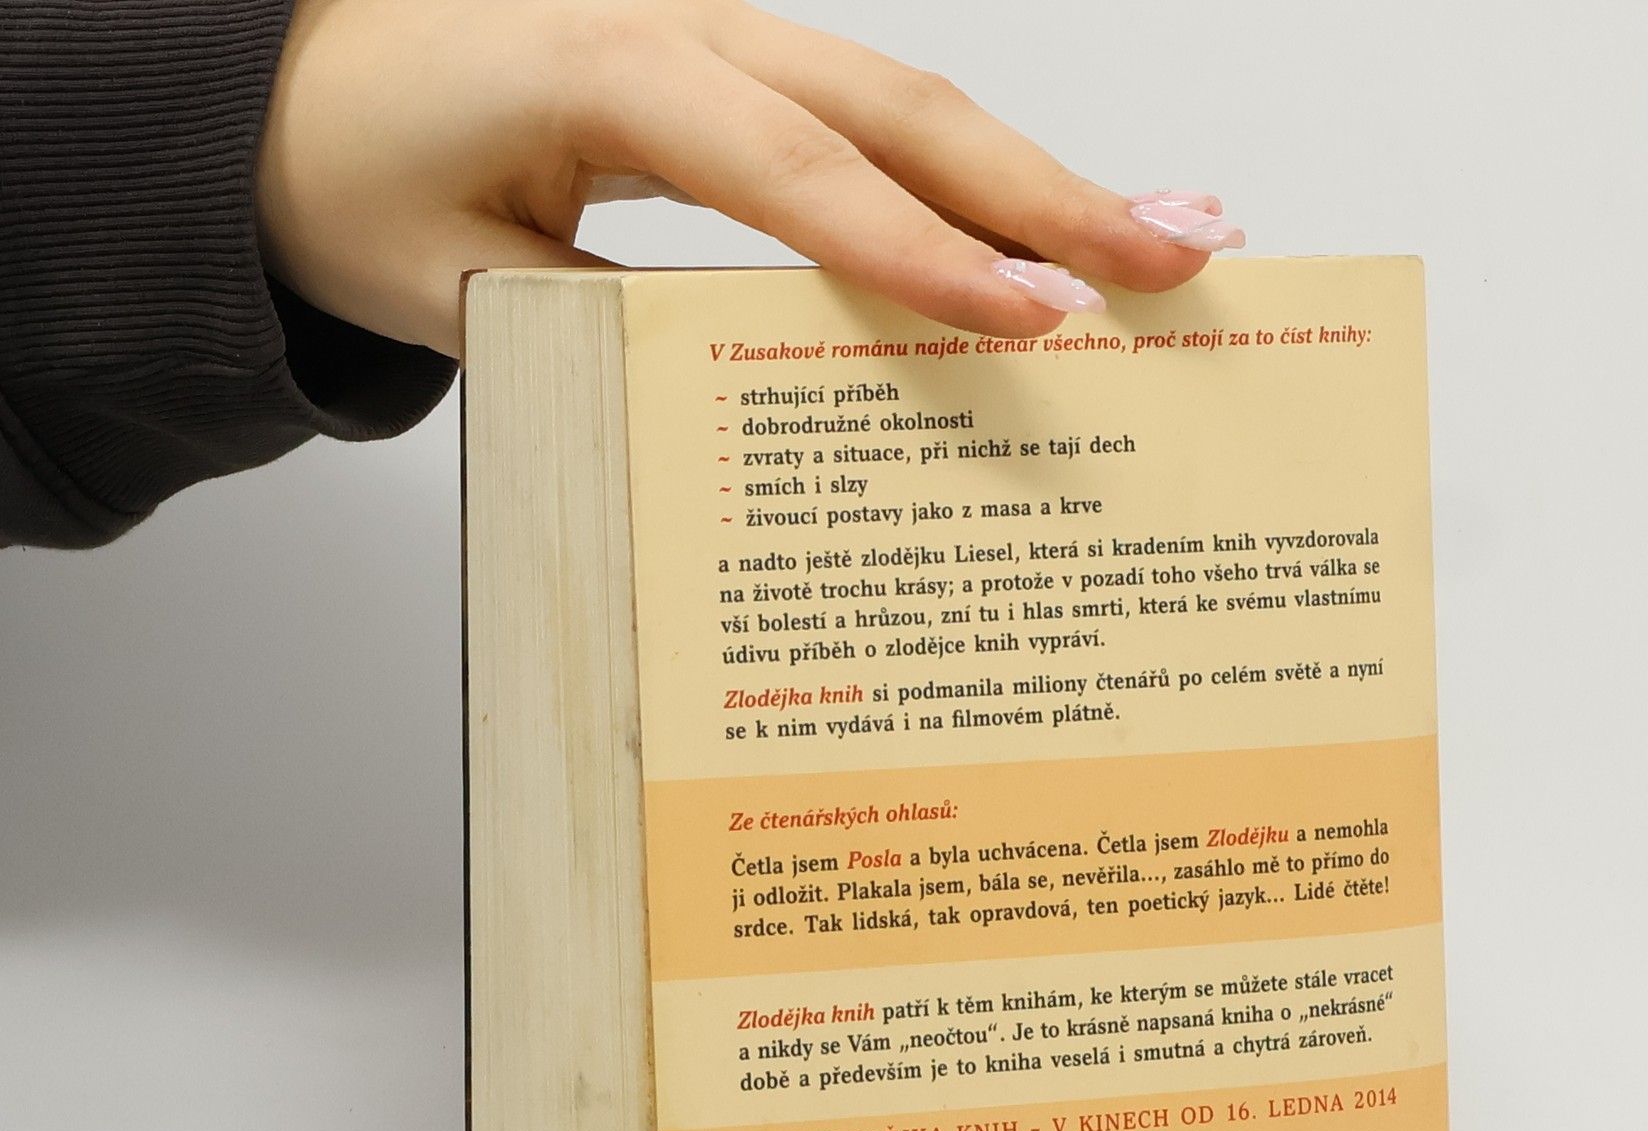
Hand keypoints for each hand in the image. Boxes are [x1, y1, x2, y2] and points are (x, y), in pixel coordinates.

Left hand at [257, 0, 1244, 357]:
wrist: (291, 96)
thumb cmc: (358, 178)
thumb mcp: (453, 285)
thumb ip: (602, 329)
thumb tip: (753, 397)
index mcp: (605, 69)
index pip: (796, 170)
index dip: (920, 250)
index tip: (1032, 317)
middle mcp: (687, 29)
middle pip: (900, 110)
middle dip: (1046, 195)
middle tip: (1175, 260)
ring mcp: (724, 41)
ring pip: (912, 105)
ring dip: (1045, 179)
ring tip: (1173, 236)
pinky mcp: (740, 79)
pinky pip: (878, 123)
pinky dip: (977, 176)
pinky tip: (1060, 219)